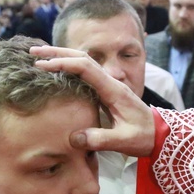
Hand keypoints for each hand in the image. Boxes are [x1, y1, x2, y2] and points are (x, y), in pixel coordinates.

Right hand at [30, 46, 155, 156]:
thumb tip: (74, 138)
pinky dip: (68, 68)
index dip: (63, 64)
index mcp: (113, 89)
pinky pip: (84, 74)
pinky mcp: (105, 92)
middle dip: (57, 53)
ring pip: (83, 63)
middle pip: (81, 58)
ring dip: (61, 57)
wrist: (160, 134)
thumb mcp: (124, 141)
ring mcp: (107, 85)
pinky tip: (56, 71)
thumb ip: (101, 139)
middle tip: (33, 53)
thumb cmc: (144, 137)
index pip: (85, 68)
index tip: (43, 67)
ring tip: (39, 58)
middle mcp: (109, 82)